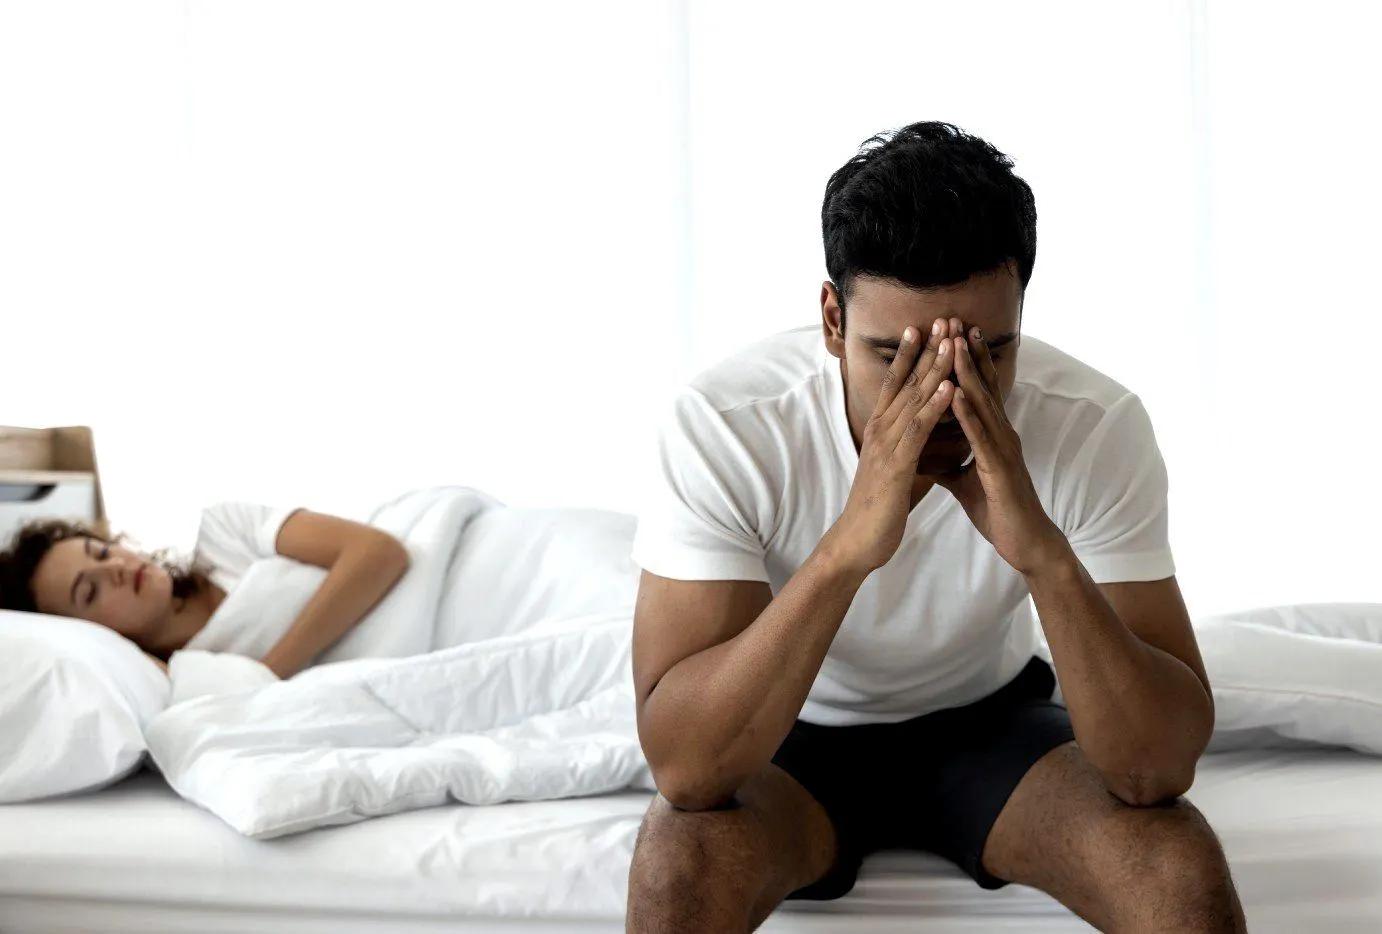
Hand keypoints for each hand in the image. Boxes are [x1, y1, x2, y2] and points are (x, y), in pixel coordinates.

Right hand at [827, 321, 955, 573]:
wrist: (858, 540)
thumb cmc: (878, 507)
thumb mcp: (893, 468)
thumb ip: (906, 448)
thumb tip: (921, 437)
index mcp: (881, 429)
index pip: (896, 383)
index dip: (911, 354)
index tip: (926, 326)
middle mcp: (880, 429)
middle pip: (905, 381)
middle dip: (926, 349)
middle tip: (942, 317)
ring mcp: (886, 445)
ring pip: (913, 398)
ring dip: (933, 368)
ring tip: (950, 340)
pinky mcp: (896, 464)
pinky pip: (917, 430)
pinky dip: (933, 406)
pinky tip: (948, 387)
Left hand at [936, 326, 1069, 575]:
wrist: (1024, 542)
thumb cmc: (998, 510)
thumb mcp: (965, 481)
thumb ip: (949, 463)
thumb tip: (927, 454)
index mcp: (992, 435)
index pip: (977, 390)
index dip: (965, 362)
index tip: (950, 332)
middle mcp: (1001, 434)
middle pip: (982, 385)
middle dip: (967, 353)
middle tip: (953, 319)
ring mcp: (1003, 449)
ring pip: (983, 403)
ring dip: (968, 372)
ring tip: (954, 343)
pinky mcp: (1000, 468)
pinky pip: (981, 436)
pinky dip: (968, 413)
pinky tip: (955, 393)